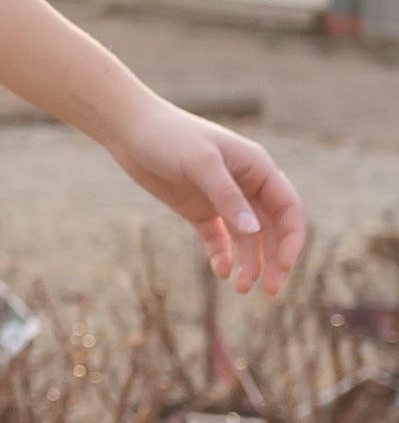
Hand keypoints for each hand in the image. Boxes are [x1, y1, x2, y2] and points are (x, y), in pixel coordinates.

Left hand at [108, 96, 304, 292]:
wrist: (130, 131)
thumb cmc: (169, 137)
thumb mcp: (200, 163)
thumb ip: (227, 196)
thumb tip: (254, 232)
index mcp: (257, 168)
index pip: (287, 208)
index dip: (291, 238)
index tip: (285, 266)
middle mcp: (246, 185)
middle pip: (271, 229)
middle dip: (273, 259)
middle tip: (270, 291)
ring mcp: (222, 199)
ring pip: (247, 238)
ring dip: (249, 263)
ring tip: (240, 288)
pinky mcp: (200, 210)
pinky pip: (218, 239)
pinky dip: (222, 256)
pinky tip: (221, 272)